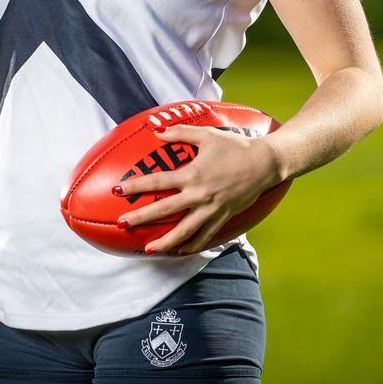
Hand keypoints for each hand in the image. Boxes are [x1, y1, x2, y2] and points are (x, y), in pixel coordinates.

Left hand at [113, 122, 280, 254]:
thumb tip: (156, 132)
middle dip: (141, 218)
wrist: (265, 163)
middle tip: (122, 224)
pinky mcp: (223, 218)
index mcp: (192, 174)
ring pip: (184, 232)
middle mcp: (199, 195)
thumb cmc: (235, 146)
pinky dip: (191, 246)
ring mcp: (212, 209)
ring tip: (149, 249)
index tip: (118, 190)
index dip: (136, 186)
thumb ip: (180, 133)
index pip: (157, 182)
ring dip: (165, 242)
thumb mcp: (207, 135)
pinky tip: (179, 251)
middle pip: (164, 211)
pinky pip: (205, 236)